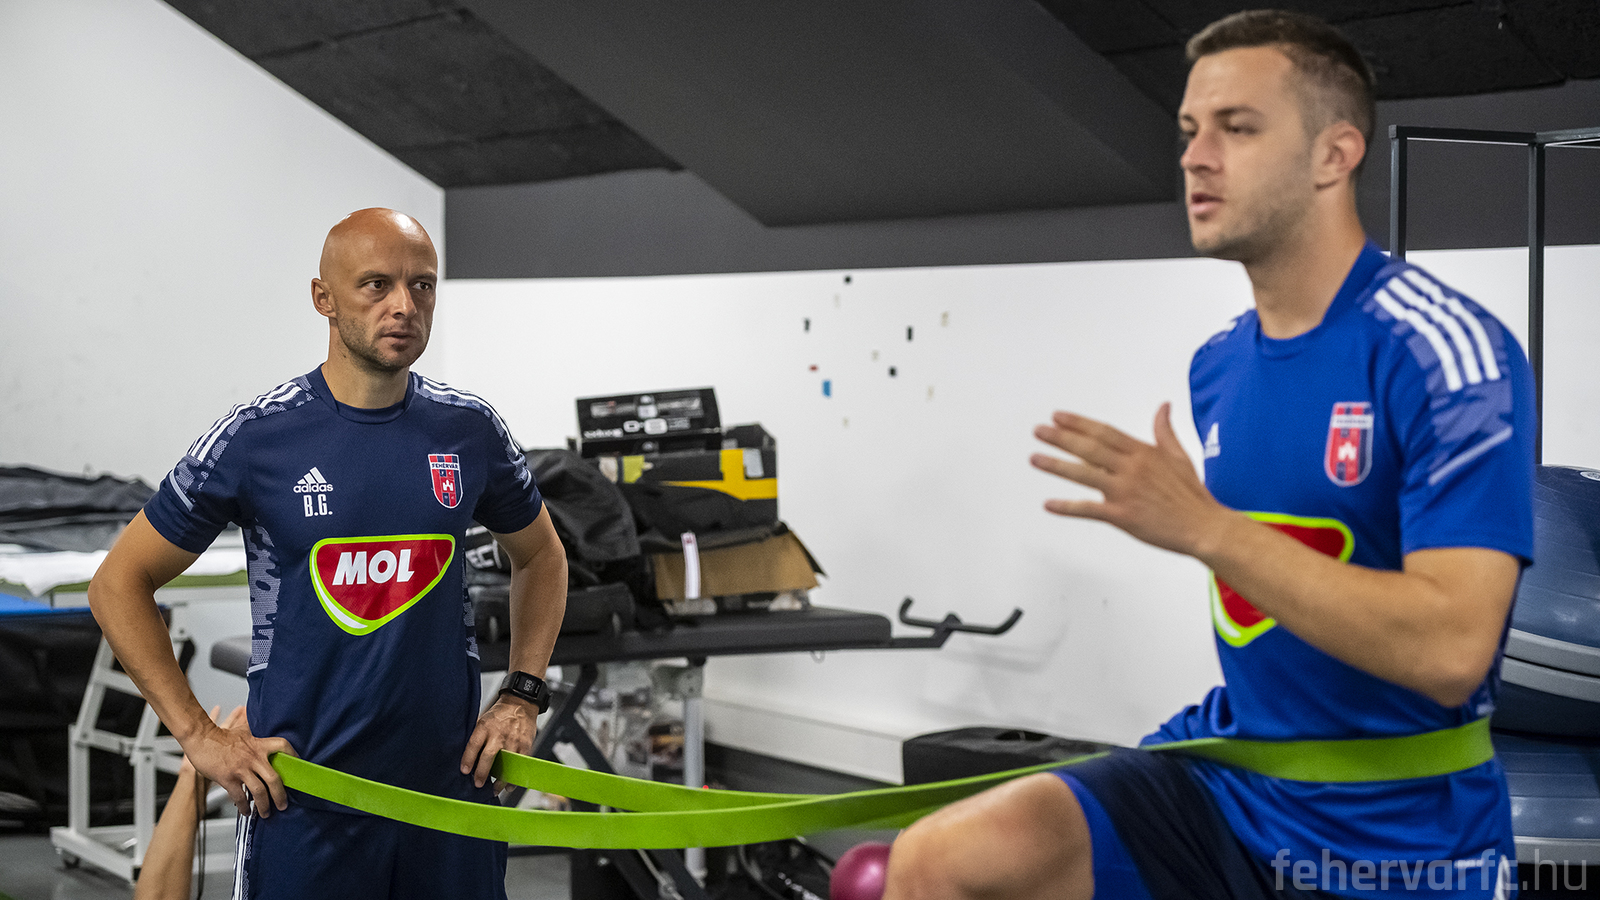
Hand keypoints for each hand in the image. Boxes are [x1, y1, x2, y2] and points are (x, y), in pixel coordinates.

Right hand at [182, 709, 295, 817]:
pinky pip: (240, 796)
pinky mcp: (228, 778)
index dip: (294, 756)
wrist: (200, 738)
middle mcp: (253, 757)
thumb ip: (253, 731)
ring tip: (265, 813)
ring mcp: (241, 769)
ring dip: (264, 806)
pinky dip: (244, 806)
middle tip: (283, 804)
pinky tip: (245, 811)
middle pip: (275, 779)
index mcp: (259, 745)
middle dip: (281, 795)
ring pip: (259, 791)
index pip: (283, 747)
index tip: (297, 769)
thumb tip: (257, 721)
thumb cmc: (220, 737)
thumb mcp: (242, 731)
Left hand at [462, 696, 537, 797]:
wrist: (521, 703)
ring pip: (506, 764)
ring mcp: (513, 740)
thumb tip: (468, 758)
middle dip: (482, 773)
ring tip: (494, 789)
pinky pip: (520, 765)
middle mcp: (499, 734)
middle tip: (478, 783)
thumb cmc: (500, 714)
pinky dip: (515, 777)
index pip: (473, 745)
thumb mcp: (483, 720)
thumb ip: (477, 737)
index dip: (467, 759)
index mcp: (485, 726)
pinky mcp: (525, 745)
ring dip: (500, 780)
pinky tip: (509, 785)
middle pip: (488, 756)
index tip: (464, 771)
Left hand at [1030, 404, 1226, 556]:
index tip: (1058, 417)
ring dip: (1056, 465)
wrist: (1203, 526)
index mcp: (1143, 453)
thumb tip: (1164, 406)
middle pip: (1089, 448)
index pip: (1104, 432)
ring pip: (1084, 474)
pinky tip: (1049, 504)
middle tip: (1038, 431)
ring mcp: (1125, 492)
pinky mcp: (1123, 516)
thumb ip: (1164, 431)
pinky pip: (1089, 510)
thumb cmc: (1191, 494)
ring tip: (1035, 458)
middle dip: (1061, 438)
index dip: (1079, 423)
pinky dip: (1068, 507)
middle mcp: (1131, 469)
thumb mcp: (1179, 456)